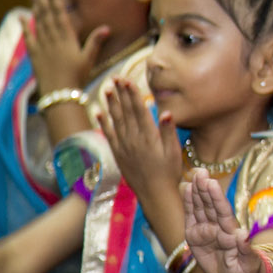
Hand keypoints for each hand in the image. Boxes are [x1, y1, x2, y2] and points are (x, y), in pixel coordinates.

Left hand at [26, 0, 109, 92]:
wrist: (60, 93)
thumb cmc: (78, 77)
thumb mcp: (89, 59)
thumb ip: (95, 42)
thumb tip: (107, 27)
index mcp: (67, 39)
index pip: (60, 14)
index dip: (56, 0)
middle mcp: (53, 39)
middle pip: (48, 15)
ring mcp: (42, 46)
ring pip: (38, 22)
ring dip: (35, 7)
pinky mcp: (34, 54)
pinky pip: (29, 37)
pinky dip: (25, 26)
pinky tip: (22, 17)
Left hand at [98, 77, 182, 208]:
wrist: (155, 195)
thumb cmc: (169, 174)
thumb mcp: (174, 153)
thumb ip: (168, 132)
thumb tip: (166, 112)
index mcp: (148, 137)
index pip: (138, 110)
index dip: (132, 94)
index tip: (127, 80)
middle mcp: (133, 139)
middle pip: (125, 112)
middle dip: (120, 93)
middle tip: (116, 77)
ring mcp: (124, 146)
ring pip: (115, 120)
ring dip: (110, 103)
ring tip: (106, 88)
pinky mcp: (118, 154)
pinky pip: (108, 134)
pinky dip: (103, 122)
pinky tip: (98, 112)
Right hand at [183, 169, 264, 272]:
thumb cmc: (246, 271)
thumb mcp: (248, 264)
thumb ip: (245, 250)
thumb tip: (244, 235)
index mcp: (230, 233)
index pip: (223, 212)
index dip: (217, 197)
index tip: (212, 183)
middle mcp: (218, 228)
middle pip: (211, 206)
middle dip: (205, 189)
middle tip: (201, 172)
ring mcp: (206, 230)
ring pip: (201, 208)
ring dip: (197, 192)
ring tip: (194, 175)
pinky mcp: (195, 236)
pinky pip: (191, 217)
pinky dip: (188, 203)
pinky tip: (187, 189)